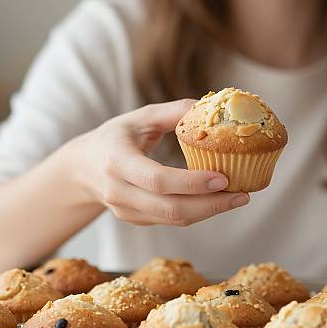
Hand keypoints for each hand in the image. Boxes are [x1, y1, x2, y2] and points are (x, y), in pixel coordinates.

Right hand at [71, 99, 248, 225]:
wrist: (83, 168)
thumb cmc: (115, 137)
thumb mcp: (139, 117)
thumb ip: (172, 112)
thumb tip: (209, 106)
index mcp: (116, 160)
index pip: (157, 179)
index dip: (192, 183)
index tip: (224, 178)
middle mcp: (118, 191)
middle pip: (170, 208)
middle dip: (212, 205)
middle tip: (243, 195)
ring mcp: (125, 210)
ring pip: (174, 219)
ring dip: (209, 212)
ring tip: (237, 198)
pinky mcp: (134, 220)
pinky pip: (171, 221)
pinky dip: (197, 213)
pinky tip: (216, 201)